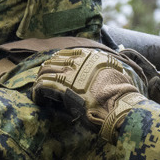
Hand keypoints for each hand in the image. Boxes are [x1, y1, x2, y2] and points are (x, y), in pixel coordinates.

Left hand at [32, 48, 153, 140]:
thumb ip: (109, 68)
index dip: (59, 60)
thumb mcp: (118, 74)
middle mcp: (79, 62)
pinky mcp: (61, 87)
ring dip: (40, 80)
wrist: (119, 105)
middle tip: (41, 77)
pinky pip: (42, 86)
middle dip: (46, 69)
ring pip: (46, 71)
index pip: (69, 53)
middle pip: (54, 61)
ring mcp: (69, 73)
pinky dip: (37, 92)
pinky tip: (37, 99)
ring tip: (38, 89)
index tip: (55, 66)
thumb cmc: (122, 95)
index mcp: (92, 56)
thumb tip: (111, 68)